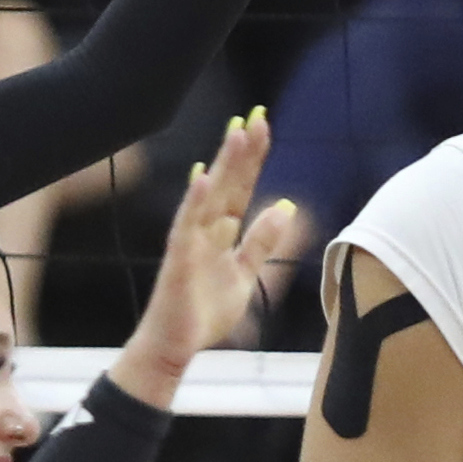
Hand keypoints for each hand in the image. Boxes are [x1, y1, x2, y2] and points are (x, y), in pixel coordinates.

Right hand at [126, 108, 305, 380]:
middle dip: (242, 150)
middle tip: (256, 116)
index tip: (264, 126)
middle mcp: (205, 228)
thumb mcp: (244, 273)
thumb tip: (286, 205)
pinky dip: (195, 201)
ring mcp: (190, 240)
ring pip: (210, 195)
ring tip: (236, 134)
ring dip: (223, 164)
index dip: (253, 159)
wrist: (176, 345)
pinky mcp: (179, 257)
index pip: (241, 187)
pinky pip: (187, 225)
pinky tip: (204, 177)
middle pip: (227, 182)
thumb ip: (261, 241)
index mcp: (222, 231)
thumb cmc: (205, 311)